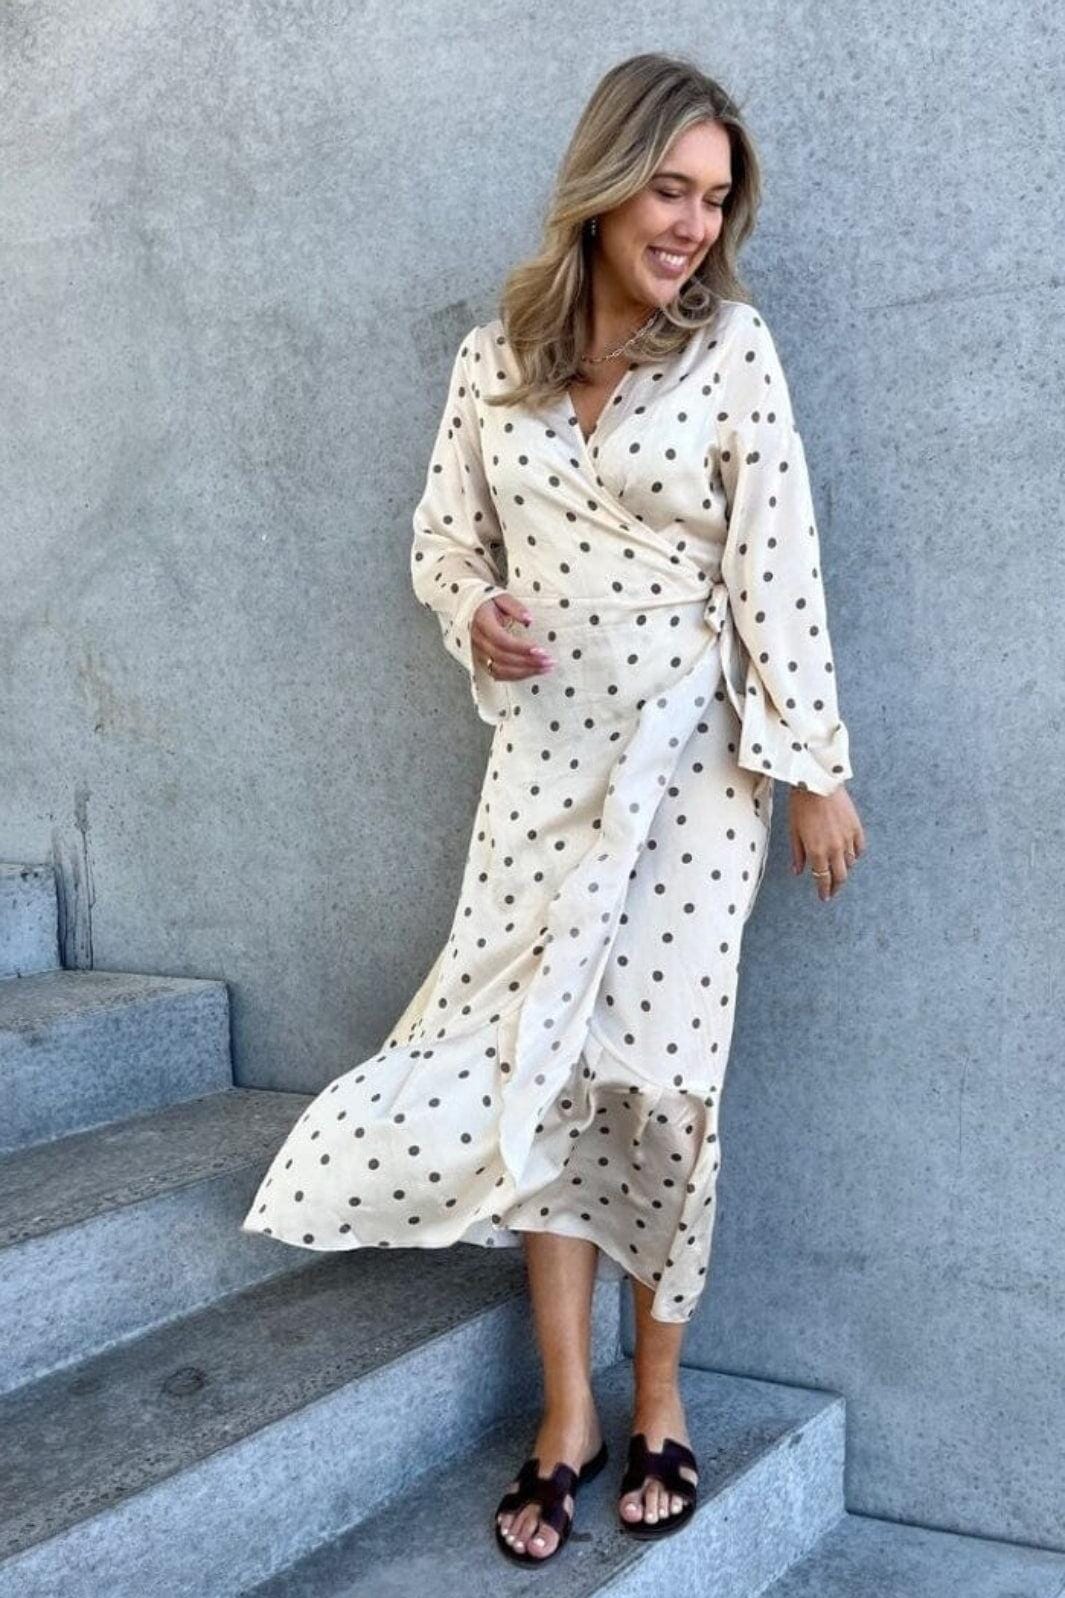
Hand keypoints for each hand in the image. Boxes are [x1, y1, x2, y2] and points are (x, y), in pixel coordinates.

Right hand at [471, 593, 554, 680]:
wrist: (470, 609)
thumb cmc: (488, 602)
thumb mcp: (502, 597)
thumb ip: (515, 607)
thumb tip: (529, 619)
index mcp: (482, 622)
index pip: (501, 640)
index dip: (521, 647)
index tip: (540, 649)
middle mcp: (478, 640)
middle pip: (502, 657)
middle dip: (528, 661)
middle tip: (549, 661)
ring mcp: (478, 653)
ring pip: (500, 670)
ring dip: (525, 672)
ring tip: (545, 668)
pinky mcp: (482, 661)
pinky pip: (498, 674)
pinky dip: (516, 676)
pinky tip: (532, 672)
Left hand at [789, 785, 865, 901]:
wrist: (818, 783)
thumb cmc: (801, 804)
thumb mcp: (794, 831)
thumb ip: (798, 854)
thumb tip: (798, 871)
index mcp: (817, 851)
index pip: (823, 879)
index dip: (824, 890)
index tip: (824, 897)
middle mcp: (835, 848)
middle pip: (840, 876)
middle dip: (836, 886)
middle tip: (833, 891)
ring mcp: (848, 838)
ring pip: (851, 863)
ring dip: (844, 869)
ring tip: (839, 870)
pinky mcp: (856, 827)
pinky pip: (860, 848)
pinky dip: (855, 854)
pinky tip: (851, 855)